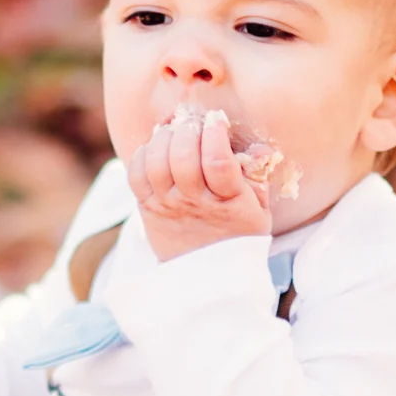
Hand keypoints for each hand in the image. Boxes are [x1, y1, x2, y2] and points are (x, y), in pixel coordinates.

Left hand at [126, 107, 272, 261]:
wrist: (207, 275)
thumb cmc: (237, 234)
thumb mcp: (259, 209)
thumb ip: (258, 177)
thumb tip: (261, 149)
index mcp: (227, 202)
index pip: (217, 162)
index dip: (214, 134)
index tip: (217, 120)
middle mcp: (193, 203)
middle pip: (182, 158)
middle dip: (187, 130)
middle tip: (194, 122)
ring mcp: (166, 206)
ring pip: (156, 164)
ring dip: (164, 138)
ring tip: (175, 129)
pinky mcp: (147, 208)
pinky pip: (135, 175)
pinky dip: (142, 155)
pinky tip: (156, 147)